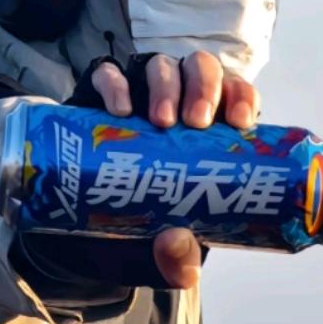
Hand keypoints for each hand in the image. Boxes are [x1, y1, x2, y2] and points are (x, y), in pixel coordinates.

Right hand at [89, 51, 261, 288]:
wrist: (80, 227)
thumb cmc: (138, 228)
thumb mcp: (161, 249)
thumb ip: (176, 258)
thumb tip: (179, 251)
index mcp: (206, 130)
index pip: (236, 95)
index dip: (242, 98)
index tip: (240, 123)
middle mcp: (177, 103)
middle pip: (201, 69)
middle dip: (203, 87)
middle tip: (195, 122)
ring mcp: (137, 95)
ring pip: (160, 65)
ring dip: (165, 85)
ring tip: (159, 120)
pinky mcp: (98, 97)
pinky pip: (108, 74)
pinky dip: (115, 85)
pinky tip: (118, 110)